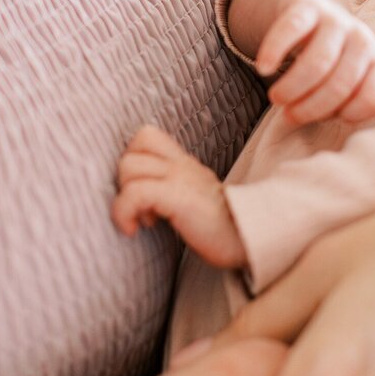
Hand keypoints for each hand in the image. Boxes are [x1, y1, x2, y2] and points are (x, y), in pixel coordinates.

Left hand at [112, 126, 244, 267]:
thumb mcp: (194, 200)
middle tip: (141, 209)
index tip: (141, 194)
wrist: (250, 240)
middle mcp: (182, 166)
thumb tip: (143, 205)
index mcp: (185, 164)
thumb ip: (173, 191)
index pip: (146, 136)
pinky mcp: (178, 198)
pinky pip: (134, 193)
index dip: (133, 160)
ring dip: (124, 197)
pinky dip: (123, 212)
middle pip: (132, 149)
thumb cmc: (222, 230)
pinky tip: (133, 230)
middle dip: (124, 182)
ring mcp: (180, 179)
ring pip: (128, 166)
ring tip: (144, 220)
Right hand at [256, 0, 374, 127]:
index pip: (372, 99)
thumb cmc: (330, 60)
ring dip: (294, 87)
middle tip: (290, 116)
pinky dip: (276, 52)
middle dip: (312, 108)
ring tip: (276, 99)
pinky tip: (264, 69)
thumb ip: (344, 104)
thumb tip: (316, 127)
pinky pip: (292, 29)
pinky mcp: (309, 5)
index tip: (324, 119)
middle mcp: (363, 40)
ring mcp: (337, 20)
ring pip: (319, 62)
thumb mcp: (346, 81)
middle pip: (341, 84)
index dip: (347, 116)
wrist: (314, 12)